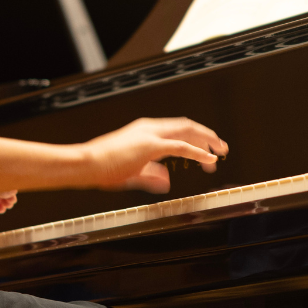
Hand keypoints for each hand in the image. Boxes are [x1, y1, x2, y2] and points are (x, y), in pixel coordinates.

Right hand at [83, 117, 228, 193]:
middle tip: (222, 148)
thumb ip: (150, 176)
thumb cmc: (102, 168)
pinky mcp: (150, 146)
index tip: (208, 151)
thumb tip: (166, 181)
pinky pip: (181, 147)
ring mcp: (150, 135)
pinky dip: (198, 152)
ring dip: (207, 140)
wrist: (85, 164)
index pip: (178, 129)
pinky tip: (209, 159)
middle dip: (207, 136)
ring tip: (221, 151)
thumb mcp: (131, 173)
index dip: (196, 138)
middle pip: (187, 126)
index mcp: (145, 131)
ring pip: (188, 131)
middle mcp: (150, 128)